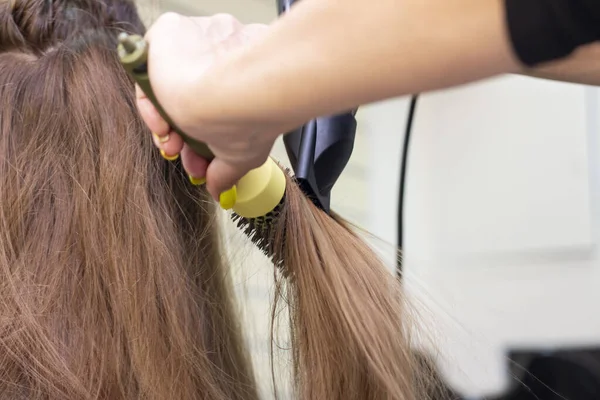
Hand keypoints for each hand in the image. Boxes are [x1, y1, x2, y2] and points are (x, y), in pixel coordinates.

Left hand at [136, 13, 279, 201]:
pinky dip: (150, 105)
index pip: (212, 110)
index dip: (202, 144)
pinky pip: (149, 72)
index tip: (201, 166)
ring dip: (166, 124)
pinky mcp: (170, 33)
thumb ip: (226, 171)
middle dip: (183, 137)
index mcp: (242, 80)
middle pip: (187, 100)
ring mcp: (196, 43)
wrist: (237, 91)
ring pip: (167, 87)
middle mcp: (220, 58)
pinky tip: (163, 126)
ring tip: (174, 145)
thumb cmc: (251, 115)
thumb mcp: (242, 155)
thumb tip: (221, 191)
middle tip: (187, 159)